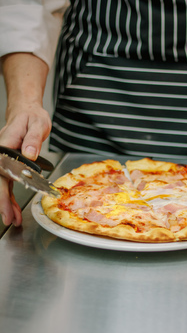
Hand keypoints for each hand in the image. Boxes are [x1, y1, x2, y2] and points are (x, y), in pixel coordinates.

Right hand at [0, 100, 51, 225]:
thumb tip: (29, 154)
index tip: (6, 208)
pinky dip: (10, 196)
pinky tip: (13, 208)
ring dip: (6, 203)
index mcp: (4, 146)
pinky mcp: (9, 164)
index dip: (2, 193)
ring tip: (14, 219)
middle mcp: (0, 155)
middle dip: (3, 204)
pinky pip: (7, 183)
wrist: (27, 112)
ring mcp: (3, 161)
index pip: (1, 173)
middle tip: (10, 220)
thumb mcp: (37, 125)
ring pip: (2, 185)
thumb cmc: (31, 117)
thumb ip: (33, 139)